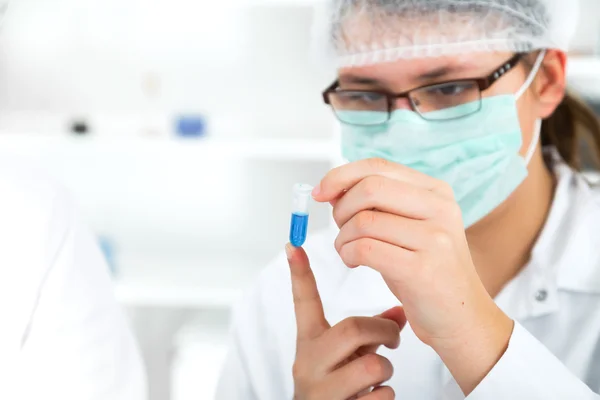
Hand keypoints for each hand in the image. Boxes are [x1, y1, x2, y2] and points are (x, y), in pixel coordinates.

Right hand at [287, 244, 405, 399]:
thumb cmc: (339, 389)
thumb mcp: (347, 357)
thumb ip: (370, 334)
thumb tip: (400, 312)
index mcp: (309, 345)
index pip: (303, 303)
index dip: (299, 275)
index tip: (293, 245)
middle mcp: (308, 365)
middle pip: (352, 328)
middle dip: (382, 330)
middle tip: (392, 337)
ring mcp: (320, 391)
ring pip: (372, 365)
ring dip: (386, 370)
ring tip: (377, 378)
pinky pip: (379, 397)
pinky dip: (385, 397)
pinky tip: (372, 399)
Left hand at [313, 158, 513, 394]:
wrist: (462, 318)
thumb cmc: (427, 271)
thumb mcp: (408, 229)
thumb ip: (377, 205)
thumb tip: (332, 189)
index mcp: (436, 192)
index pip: (378, 167)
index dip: (341, 176)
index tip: (320, 192)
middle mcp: (439, 209)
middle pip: (369, 188)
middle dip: (341, 208)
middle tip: (340, 230)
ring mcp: (434, 238)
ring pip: (363, 221)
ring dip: (342, 238)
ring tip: (347, 251)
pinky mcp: (421, 269)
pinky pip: (365, 249)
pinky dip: (347, 254)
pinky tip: (354, 262)